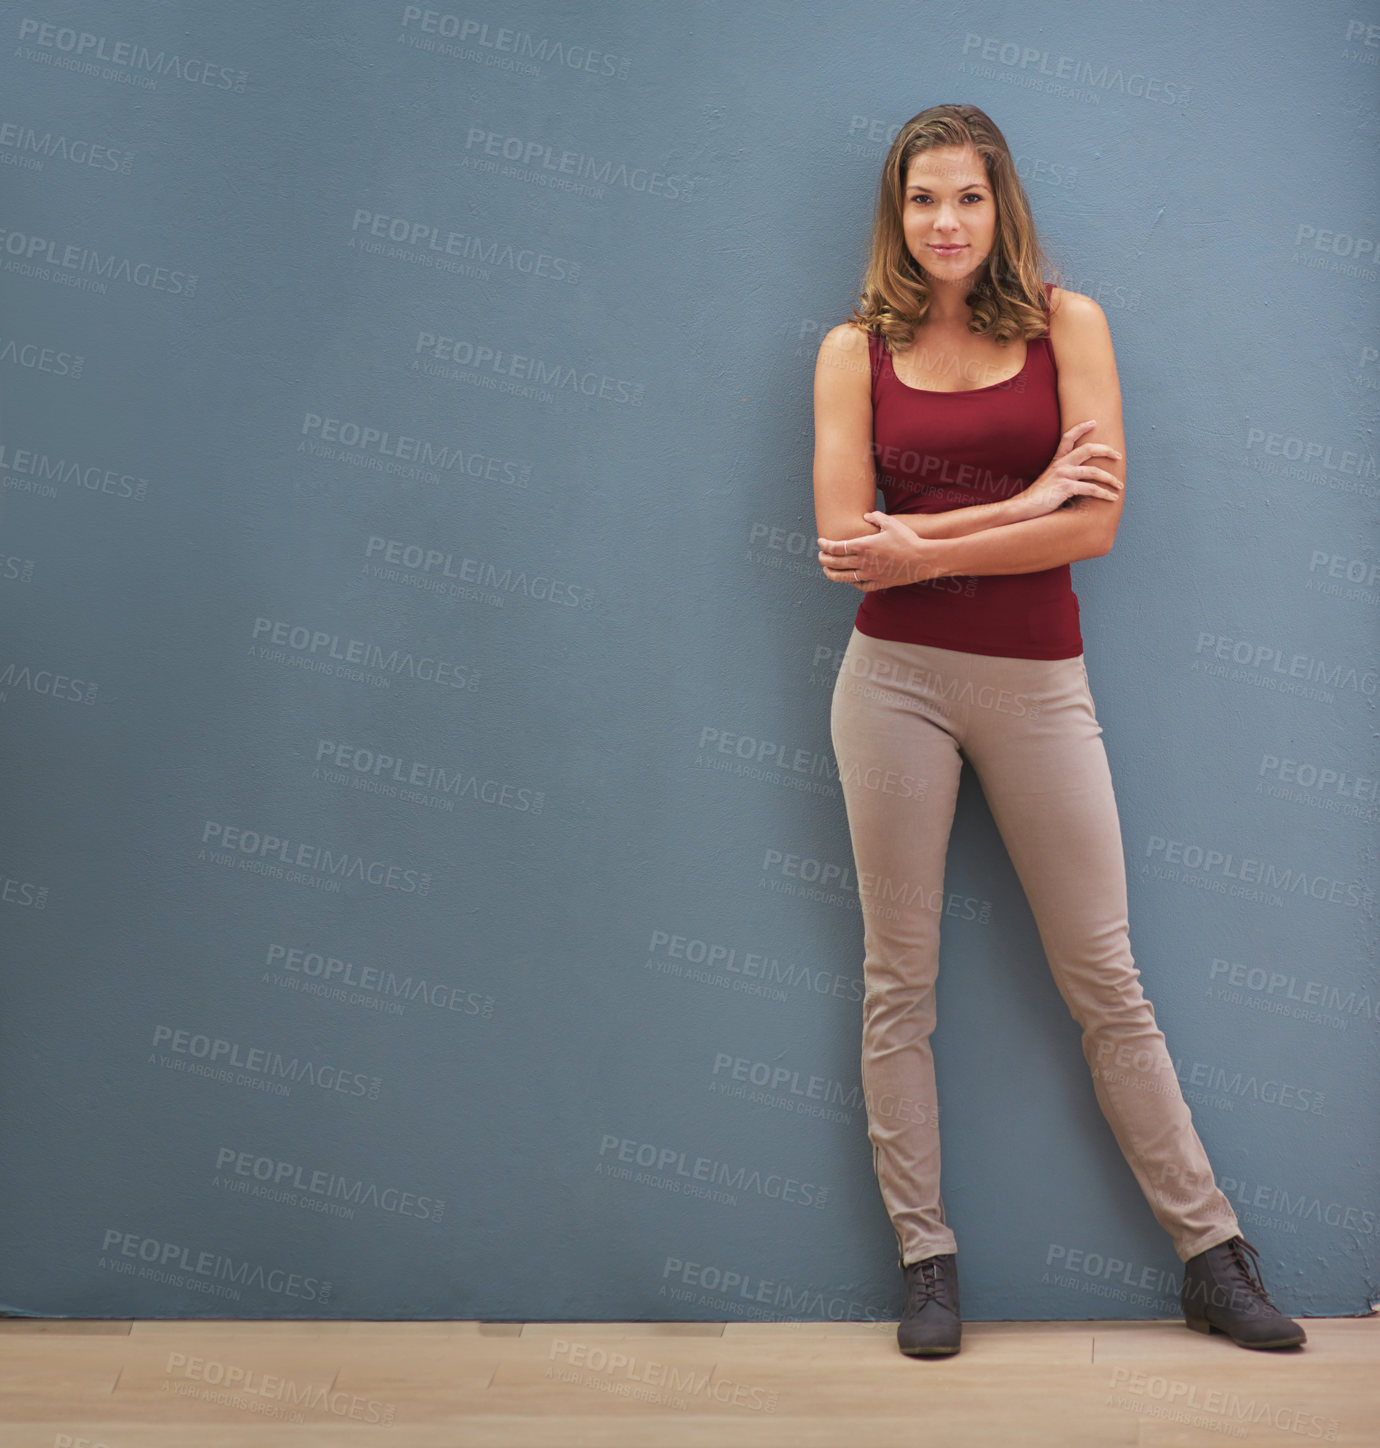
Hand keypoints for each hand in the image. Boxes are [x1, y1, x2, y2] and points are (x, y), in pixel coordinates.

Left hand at [817, 512, 937, 590]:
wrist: (923, 559)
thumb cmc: (907, 539)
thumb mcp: (892, 523)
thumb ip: (876, 517)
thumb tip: (866, 515)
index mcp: (864, 546)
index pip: (836, 547)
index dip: (825, 545)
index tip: (820, 543)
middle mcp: (863, 562)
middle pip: (836, 563)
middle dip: (824, 559)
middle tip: (820, 556)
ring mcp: (870, 574)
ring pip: (844, 577)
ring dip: (832, 574)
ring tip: (827, 571)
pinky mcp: (879, 583)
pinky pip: (861, 586)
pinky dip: (853, 583)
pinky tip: (851, 580)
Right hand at [1012, 420, 1122, 520]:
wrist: (1024, 507)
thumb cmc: (1038, 497)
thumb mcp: (1049, 480)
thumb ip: (1063, 474)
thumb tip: (1081, 477)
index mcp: (1057, 461)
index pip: (1068, 438)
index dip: (1081, 428)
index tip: (1093, 422)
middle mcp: (1061, 464)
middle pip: (1088, 449)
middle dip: (1106, 451)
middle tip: (1118, 456)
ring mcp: (1063, 475)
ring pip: (1094, 471)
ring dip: (1110, 479)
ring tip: (1119, 485)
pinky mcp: (1066, 487)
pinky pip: (1091, 488)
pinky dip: (1104, 494)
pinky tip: (1112, 497)